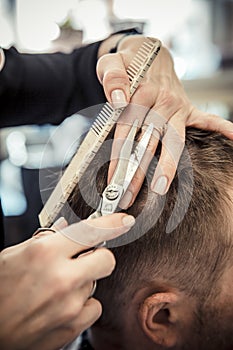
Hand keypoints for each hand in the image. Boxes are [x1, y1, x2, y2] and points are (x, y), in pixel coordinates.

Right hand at [0, 213, 134, 349]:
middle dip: (98, 256)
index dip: (113, 223)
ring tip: (57, 288)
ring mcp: (70, 304)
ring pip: (96, 283)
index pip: (91, 231)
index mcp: (45, 253)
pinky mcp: (73, 326)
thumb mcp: (13, 256)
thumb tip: (67, 229)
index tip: (124, 221)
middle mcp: (61, 277)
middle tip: (82, 259)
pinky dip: (82, 304)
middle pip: (107, 259)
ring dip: (82, 282)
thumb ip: (44, 240)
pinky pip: (93, 307)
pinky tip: (62, 305)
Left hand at [97, 34, 232, 207]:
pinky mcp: (188, 109)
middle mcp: (163, 101)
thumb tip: (120, 99)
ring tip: (160, 188)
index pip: (128, 129)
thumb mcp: (112, 62)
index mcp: (142, 92)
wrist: (148, 53)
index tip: (112, 180)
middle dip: (137, 171)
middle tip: (129, 196)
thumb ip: (112, 77)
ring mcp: (178, 106)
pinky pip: (208, 120)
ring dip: (167, 165)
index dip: (118, 155)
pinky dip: (223, 129)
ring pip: (174, 140)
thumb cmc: (129, 62)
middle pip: (149, 141)